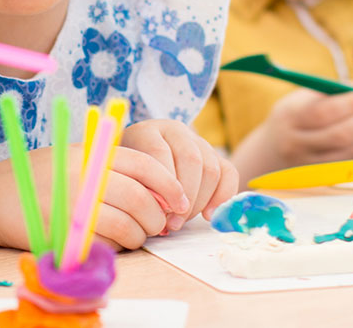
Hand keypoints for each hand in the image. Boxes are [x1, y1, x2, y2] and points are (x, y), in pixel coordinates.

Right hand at [0, 143, 187, 253]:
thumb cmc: (37, 180)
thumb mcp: (73, 159)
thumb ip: (108, 167)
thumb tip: (154, 188)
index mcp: (91, 153)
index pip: (145, 164)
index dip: (169, 185)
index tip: (180, 201)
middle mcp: (85, 173)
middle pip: (141, 196)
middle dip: (157, 216)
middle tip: (160, 226)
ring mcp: (74, 201)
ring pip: (128, 222)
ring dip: (140, 235)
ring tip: (137, 236)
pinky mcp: (65, 228)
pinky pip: (106, 242)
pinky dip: (118, 247)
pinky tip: (114, 244)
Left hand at [119, 119, 238, 229]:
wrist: (137, 161)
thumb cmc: (127, 174)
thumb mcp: (123, 177)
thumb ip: (137, 188)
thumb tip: (162, 213)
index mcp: (147, 131)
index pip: (159, 152)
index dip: (163, 185)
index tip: (162, 212)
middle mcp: (175, 130)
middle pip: (191, 159)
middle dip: (185, 197)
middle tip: (174, 222)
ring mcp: (197, 141)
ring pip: (211, 168)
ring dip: (200, 201)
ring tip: (183, 220)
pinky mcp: (214, 155)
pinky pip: (229, 173)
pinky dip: (222, 196)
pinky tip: (208, 215)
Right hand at [237, 88, 352, 173]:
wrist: (270, 153)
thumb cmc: (295, 117)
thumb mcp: (303, 98)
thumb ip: (334, 91)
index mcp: (289, 118)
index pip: (321, 113)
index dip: (348, 105)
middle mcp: (296, 143)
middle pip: (338, 135)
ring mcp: (309, 164)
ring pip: (349, 151)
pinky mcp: (322, 177)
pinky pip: (351, 160)